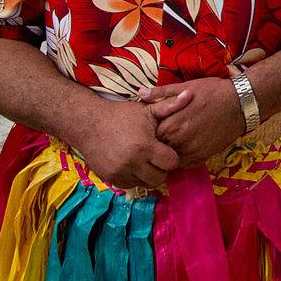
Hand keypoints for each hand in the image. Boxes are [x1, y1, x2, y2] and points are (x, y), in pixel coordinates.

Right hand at [71, 95, 186, 188]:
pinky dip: (134, 178)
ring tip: (145, 161)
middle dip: (162, 169)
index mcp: (145, 146)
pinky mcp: (109, 178)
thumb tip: (190, 95)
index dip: (172, 157)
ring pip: (144, 184)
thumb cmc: (122, 115)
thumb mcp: (147, 109)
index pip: (171, 163)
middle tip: (158, 158)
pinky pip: (129, 186)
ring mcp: (119, 172)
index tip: (167, 150)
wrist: (89, 123)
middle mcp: (132, 163)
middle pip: (159, 178)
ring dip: (147, 175)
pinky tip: (133, 165)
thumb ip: (170, 105)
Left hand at [138, 77, 244, 166]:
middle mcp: (178, 141)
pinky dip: (182, 158)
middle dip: (159, 143)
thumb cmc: (212, 92)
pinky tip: (186, 146)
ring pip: (170, 159)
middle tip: (165, 133)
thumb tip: (140, 93)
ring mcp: (191, 151)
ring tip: (176, 140)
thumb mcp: (186, 87)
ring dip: (170, 151)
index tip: (156, 125)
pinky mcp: (202, 157)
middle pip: (158, 149)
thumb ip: (162, 93)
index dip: (151, 131)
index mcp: (171, 124)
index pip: (150, 135)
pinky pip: (184, 164)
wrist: (240, 103)